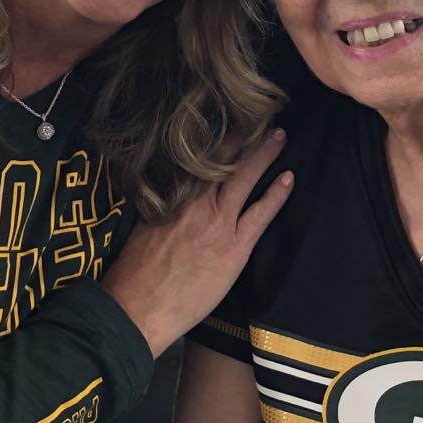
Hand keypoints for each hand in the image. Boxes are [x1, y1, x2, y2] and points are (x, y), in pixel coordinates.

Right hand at [100, 130, 293, 356]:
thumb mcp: (143, 226)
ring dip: (264, 154)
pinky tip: (289, 178)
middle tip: (261, 116)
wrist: (139, 307)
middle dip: (244, 135)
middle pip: (224, 160)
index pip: (196, 157)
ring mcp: (218, 224)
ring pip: (245, 178)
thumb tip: (169, 190)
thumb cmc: (134, 273)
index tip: (228, 118)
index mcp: (172, 196)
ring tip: (279, 135)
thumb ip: (162, 205)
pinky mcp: (233, 248)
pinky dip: (276, 195)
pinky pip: (261, 215)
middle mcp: (196, 203)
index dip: (216, 137)